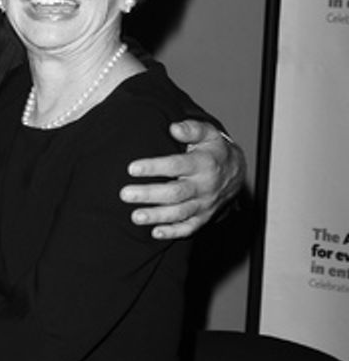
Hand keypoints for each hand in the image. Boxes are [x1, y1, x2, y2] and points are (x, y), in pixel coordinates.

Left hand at [120, 119, 244, 239]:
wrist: (236, 173)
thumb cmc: (214, 151)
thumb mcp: (209, 134)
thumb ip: (192, 129)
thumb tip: (174, 127)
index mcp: (204, 164)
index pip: (177, 165)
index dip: (154, 167)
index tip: (131, 168)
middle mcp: (204, 186)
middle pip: (175, 193)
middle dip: (149, 194)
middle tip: (125, 194)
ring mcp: (204, 204)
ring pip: (180, 213)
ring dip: (157, 216)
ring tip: (135, 216)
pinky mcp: (203, 217)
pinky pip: (189, 228)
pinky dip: (173, 232)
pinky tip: (155, 232)